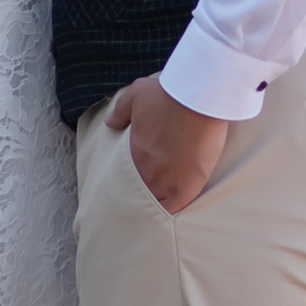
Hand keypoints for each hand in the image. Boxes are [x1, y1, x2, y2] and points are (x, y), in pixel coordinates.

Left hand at [107, 76, 229, 211]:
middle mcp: (147, 168)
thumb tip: (109, 122)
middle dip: (146, 190)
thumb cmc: (167, 94)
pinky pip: (176, 206)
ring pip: (157, 200)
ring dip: (159, 201)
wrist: (195, 100)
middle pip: (142, 188)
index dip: (135, 176)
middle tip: (152, 192)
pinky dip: (174, 209)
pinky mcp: (187, 185)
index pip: (129, 172)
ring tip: (162, 206)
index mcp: (136, 150)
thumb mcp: (136, 95)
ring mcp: (167, 179)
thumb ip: (121, 111)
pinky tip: (174, 211)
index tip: (142, 175)